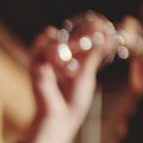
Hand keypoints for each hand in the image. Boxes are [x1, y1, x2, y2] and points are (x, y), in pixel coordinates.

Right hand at [23, 22, 109, 142]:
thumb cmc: (74, 100)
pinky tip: (48, 34)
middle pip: (68, 40)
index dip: (88, 31)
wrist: (61, 119)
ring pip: (50, 44)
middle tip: (94, 26)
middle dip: (80, 32)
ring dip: (61, 36)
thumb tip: (105, 40)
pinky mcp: (37, 71)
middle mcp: (60, 61)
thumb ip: (92, 57)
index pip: (80, 41)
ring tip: (74, 31)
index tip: (100, 24)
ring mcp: (48, 65)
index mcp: (74, 62)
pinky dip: (41, 43)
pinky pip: (36, 53)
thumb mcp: (87, 76)